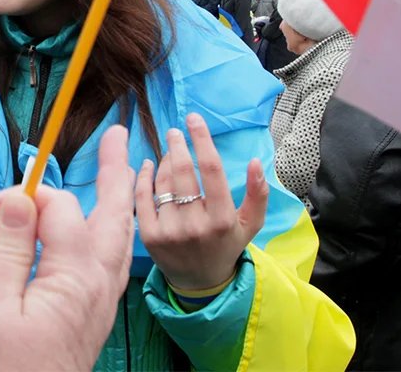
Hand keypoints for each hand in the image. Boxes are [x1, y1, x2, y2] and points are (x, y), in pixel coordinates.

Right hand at [0, 126, 134, 371]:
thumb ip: (9, 244)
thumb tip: (21, 194)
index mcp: (74, 276)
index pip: (56, 209)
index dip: (19, 198)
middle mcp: (99, 286)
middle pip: (115, 215)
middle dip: (116, 172)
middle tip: (120, 135)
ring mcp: (101, 305)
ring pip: (121, 239)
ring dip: (122, 200)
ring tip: (127, 170)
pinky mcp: (94, 319)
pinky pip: (116, 263)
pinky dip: (116, 232)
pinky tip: (109, 231)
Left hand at [134, 112, 267, 291]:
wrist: (199, 282)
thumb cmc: (227, 245)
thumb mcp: (250, 223)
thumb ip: (258, 193)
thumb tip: (255, 162)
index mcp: (222, 219)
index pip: (211, 169)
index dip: (201, 139)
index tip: (193, 119)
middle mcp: (195, 225)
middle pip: (182, 171)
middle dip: (176, 144)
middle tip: (174, 132)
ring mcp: (170, 231)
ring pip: (162, 182)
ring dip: (163, 160)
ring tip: (168, 152)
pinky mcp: (149, 236)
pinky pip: (142, 197)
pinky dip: (143, 176)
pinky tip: (147, 165)